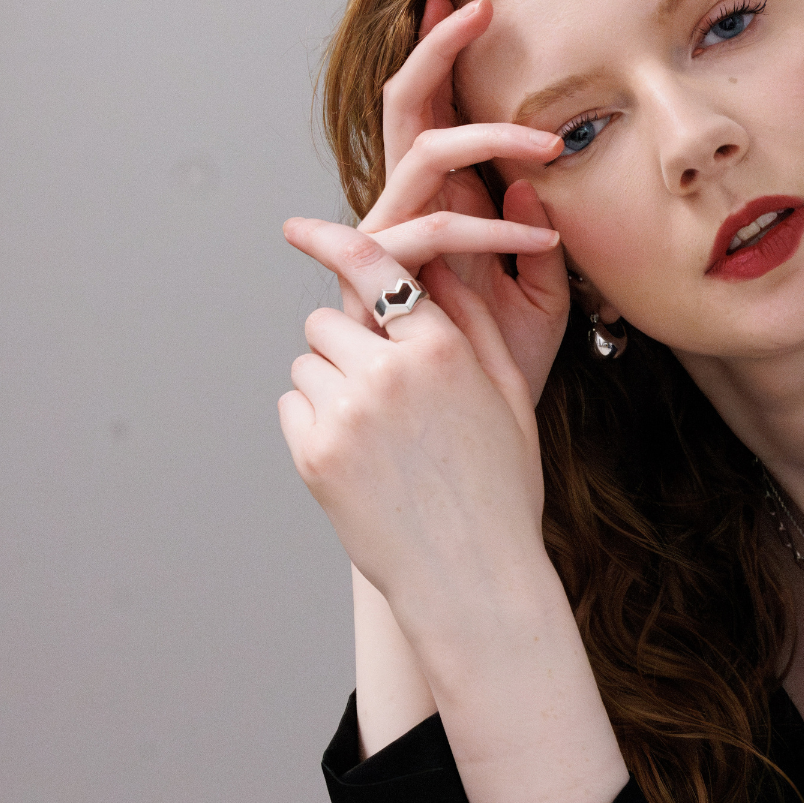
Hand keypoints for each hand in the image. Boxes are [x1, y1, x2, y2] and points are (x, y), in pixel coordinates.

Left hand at [278, 218, 547, 610]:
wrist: (473, 574)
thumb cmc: (502, 484)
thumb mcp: (509, 395)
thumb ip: (473, 322)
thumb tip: (437, 267)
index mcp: (444, 350)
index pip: (378, 267)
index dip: (333, 240)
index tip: (297, 227)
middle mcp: (390, 372)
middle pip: (329, 317)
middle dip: (347, 340)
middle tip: (381, 384)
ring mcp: (346, 414)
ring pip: (308, 361)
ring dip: (331, 381)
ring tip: (377, 431)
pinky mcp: (313, 454)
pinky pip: (293, 405)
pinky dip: (315, 421)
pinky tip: (360, 456)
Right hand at [351, 0, 569, 405]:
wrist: (466, 442)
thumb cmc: (496, 376)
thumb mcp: (544, 309)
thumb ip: (542, 248)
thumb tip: (537, 185)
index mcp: (440, 207)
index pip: (437, 115)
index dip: (444, 57)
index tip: (471, 1)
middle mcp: (406, 213)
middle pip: (409, 110)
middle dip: (435, 53)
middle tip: (475, 7)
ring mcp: (390, 243)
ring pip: (425, 159)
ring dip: (489, 137)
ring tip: (551, 144)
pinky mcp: (384, 283)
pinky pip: (435, 233)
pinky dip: (495, 229)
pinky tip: (546, 241)